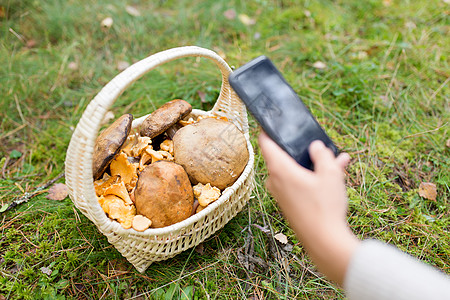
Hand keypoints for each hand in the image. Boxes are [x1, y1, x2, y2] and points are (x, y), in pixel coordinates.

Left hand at [258, 132, 358, 284]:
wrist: (323, 241)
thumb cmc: (324, 207)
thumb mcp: (330, 175)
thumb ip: (323, 156)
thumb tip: (316, 146)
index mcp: (280, 169)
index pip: (265, 142)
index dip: (267, 129)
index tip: (271, 120)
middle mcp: (275, 181)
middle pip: (283, 156)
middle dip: (300, 149)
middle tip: (316, 143)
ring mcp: (280, 194)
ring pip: (294, 171)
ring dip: (311, 165)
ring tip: (336, 160)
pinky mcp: (288, 204)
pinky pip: (297, 184)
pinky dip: (311, 178)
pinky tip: (334, 176)